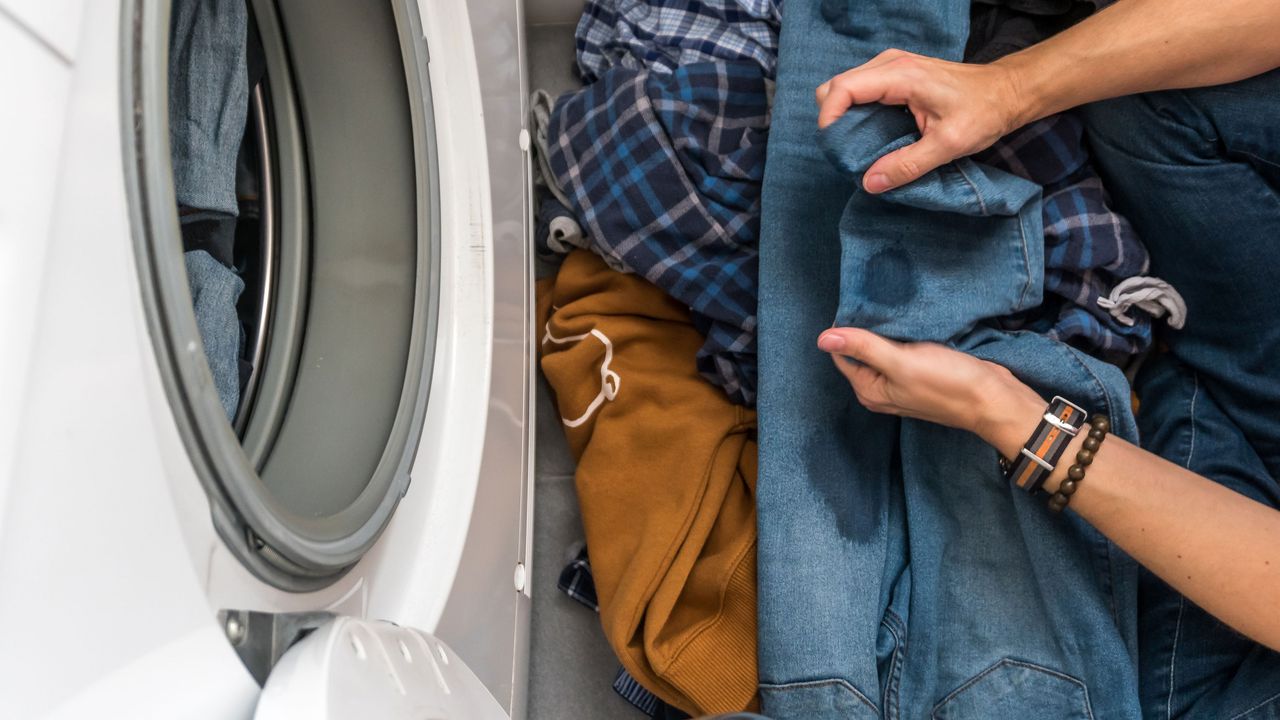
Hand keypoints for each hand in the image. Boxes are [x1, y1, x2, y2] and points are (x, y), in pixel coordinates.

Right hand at [815, 49, 1025, 193]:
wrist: (1006, 92)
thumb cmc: (983, 112)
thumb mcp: (948, 145)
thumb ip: (907, 165)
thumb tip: (870, 183)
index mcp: (901, 76)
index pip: (842, 89)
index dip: (829, 119)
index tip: (835, 150)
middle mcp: (890, 64)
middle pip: (836, 87)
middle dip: (834, 121)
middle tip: (849, 152)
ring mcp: (891, 66)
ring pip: (845, 88)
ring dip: (845, 118)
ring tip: (861, 147)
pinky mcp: (894, 74)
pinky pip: (860, 90)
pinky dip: (857, 113)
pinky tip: (874, 135)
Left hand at [817, 327, 1043, 453]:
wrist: (993, 398)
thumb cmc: (947, 383)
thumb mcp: (901, 363)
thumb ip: (863, 348)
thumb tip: (822, 339)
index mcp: (869, 390)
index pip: (843, 354)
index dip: (848, 330)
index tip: (862, 306)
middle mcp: (881, 388)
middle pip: (862, 351)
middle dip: (868, 329)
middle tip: (880, 304)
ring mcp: (903, 381)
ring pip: (884, 349)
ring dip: (888, 331)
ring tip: (896, 309)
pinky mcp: (922, 372)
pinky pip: (904, 350)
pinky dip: (906, 336)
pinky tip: (913, 321)